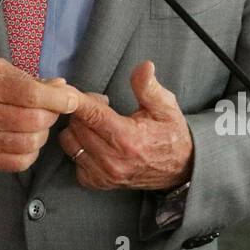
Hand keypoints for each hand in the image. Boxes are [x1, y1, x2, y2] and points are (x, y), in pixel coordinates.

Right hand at [0, 59, 82, 173]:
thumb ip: (27, 77)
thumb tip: (59, 86)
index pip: (32, 95)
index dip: (58, 98)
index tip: (71, 98)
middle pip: (35, 121)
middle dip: (52, 115)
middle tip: (52, 109)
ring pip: (31, 143)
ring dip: (43, 133)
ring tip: (37, 123)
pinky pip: (20, 162)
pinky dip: (32, 152)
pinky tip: (27, 140)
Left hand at [59, 61, 192, 190]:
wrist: (181, 168)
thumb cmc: (171, 134)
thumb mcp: (166, 106)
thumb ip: (149, 87)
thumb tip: (144, 66)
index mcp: (128, 138)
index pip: (91, 114)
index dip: (76, 99)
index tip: (68, 88)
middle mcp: (113, 160)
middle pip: (76, 126)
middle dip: (81, 110)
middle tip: (99, 104)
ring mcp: (105, 174)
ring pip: (69, 142)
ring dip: (77, 128)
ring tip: (96, 123)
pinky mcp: (100, 183)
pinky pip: (74, 160)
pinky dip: (78, 148)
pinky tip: (94, 141)